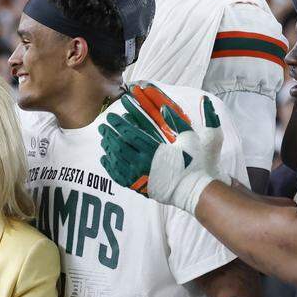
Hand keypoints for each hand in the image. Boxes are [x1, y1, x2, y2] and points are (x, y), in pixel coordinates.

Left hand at [98, 84, 226, 213]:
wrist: (193, 189)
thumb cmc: (194, 162)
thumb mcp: (190, 138)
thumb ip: (177, 121)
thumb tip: (164, 107)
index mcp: (154, 150)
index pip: (130, 134)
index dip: (118, 124)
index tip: (112, 116)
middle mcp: (142, 163)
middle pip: (119, 145)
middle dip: (110, 133)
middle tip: (103, 125)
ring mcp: (138, 176)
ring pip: (116, 159)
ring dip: (108, 147)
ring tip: (104, 138)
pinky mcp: (137, 186)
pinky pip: (117, 175)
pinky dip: (109, 165)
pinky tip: (105, 157)